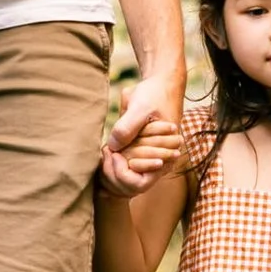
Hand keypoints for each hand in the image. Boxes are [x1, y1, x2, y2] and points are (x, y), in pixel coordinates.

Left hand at [99, 63, 183, 194]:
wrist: (161, 85)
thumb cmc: (153, 94)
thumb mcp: (140, 106)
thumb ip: (127, 127)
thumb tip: (113, 147)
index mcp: (166, 155)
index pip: (139, 183)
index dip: (122, 173)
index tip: (112, 153)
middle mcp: (161, 162)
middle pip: (130, 186)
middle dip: (113, 171)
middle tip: (104, 150)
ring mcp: (151, 159)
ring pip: (126, 180)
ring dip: (112, 169)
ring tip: (105, 150)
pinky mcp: (142, 154)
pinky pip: (126, 169)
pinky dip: (115, 163)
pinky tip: (107, 150)